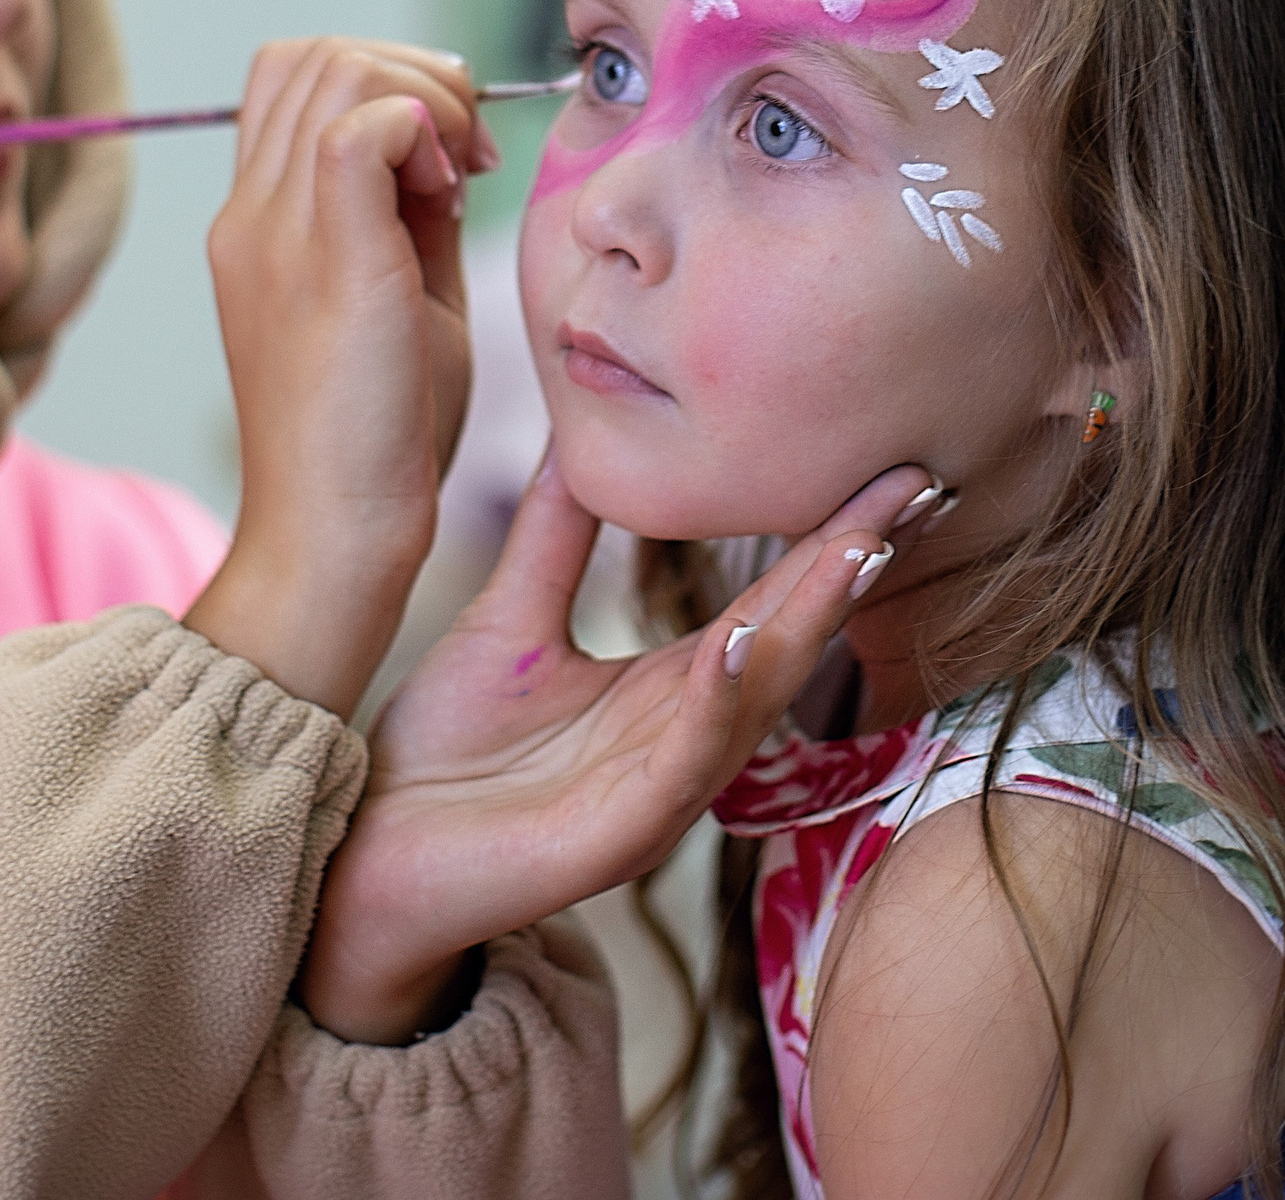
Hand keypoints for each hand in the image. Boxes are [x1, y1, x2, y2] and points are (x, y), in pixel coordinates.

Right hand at [184, 37, 490, 717]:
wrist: (335, 537)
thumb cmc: (379, 440)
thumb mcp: (399, 300)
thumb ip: (409, 216)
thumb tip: (447, 143)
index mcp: (259, 224)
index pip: (294, 78)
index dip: (388, 84)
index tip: (456, 160)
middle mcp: (251, 214)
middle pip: (313, 53)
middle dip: (415, 75)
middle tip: (470, 161)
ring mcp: (276, 232)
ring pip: (336, 65)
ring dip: (425, 95)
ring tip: (461, 179)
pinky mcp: (325, 259)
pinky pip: (361, 123)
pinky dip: (421, 127)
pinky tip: (454, 193)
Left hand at [299, 455, 940, 1042]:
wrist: (369, 854)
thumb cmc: (440, 753)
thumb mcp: (510, 619)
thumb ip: (557, 532)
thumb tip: (582, 430)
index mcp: (669, 688)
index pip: (769, 599)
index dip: (827, 534)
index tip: (890, 465)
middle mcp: (686, 738)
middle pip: (788, 638)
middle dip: (852, 565)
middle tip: (916, 486)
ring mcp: (663, 791)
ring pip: (756, 697)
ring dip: (807, 623)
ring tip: (856, 547)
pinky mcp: (621, 836)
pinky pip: (685, 763)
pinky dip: (717, 703)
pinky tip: (738, 644)